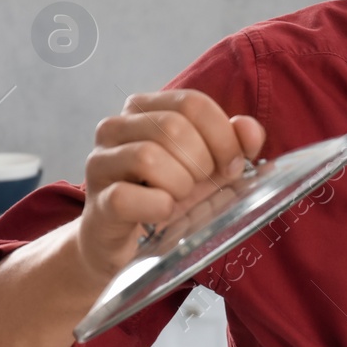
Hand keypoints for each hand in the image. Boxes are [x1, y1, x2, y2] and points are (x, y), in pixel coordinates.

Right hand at [78, 90, 264, 279]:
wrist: (130, 243)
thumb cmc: (169, 196)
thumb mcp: (209, 167)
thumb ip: (234, 143)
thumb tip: (249, 130)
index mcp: (145, 109)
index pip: (192, 103)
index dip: (222, 136)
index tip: (232, 166)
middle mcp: (116, 128)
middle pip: (173, 126)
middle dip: (203, 162)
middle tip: (203, 185)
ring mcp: (101, 163)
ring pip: (148, 156)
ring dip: (180, 184)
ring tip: (179, 198)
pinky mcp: (97, 202)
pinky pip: (126, 196)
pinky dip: (158, 207)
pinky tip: (164, 213)